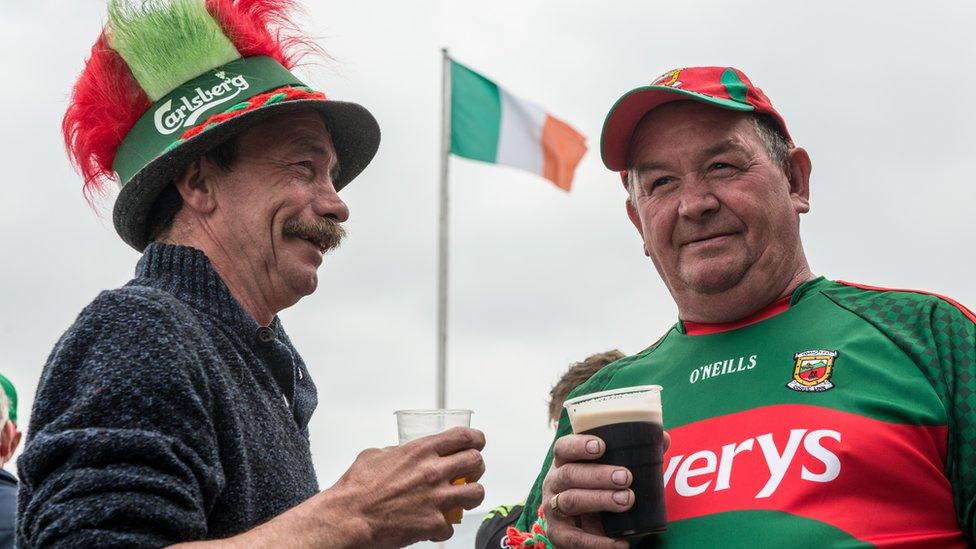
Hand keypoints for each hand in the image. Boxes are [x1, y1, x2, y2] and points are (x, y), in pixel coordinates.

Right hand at [323, 427, 486, 547]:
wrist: (348, 517)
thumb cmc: (356, 488)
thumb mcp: (376, 455)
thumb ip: (398, 452)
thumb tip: (404, 454)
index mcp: (420, 451)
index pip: (463, 437)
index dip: (476, 438)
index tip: (477, 442)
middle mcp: (433, 472)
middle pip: (476, 462)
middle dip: (476, 467)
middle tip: (470, 473)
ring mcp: (436, 499)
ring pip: (476, 493)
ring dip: (471, 496)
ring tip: (461, 499)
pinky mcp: (433, 524)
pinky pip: (451, 526)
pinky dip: (443, 527)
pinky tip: (432, 525)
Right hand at [542, 431, 669, 548]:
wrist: (585, 527)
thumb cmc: (600, 489)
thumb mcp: (612, 471)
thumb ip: (635, 455)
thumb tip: (663, 439)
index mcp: (565, 463)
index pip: (563, 448)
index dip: (578, 445)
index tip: (602, 446)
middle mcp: (554, 483)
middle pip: (569, 474)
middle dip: (598, 475)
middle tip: (626, 477)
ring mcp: (553, 508)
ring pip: (570, 501)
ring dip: (599, 500)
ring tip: (626, 500)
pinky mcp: (558, 534)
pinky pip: (574, 539)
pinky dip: (597, 542)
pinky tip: (619, 541)